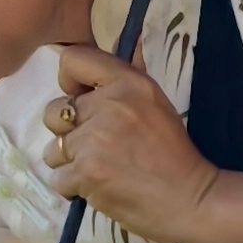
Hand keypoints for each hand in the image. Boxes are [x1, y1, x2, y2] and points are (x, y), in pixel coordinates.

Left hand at [40, 44, 224, 242]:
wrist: (190, 199)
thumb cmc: (175, 153)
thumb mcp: (157, 103)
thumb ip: (129, 76)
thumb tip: (126, 43)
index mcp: (127, 83)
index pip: (72, 60)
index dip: (68, 80)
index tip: (81, 97)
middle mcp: (107, 106)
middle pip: (54, 111)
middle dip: (69, 131)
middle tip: (96, 145)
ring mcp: (92, 141)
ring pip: (53, 149)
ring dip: (70, 162)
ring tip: (100, 170)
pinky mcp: (85, 174)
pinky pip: (58, 179)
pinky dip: (74, 188)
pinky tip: (99, 188)